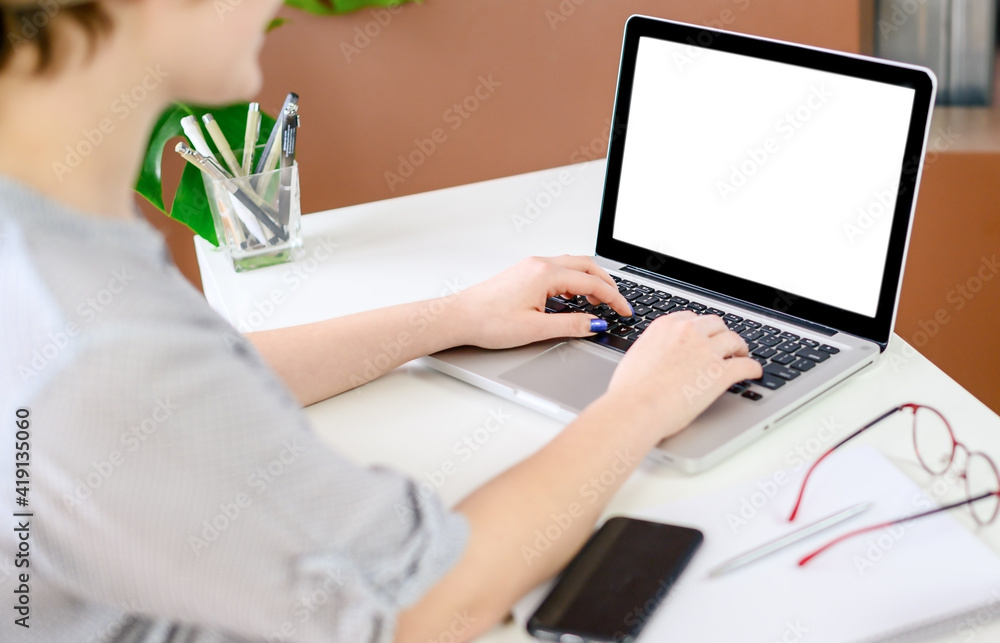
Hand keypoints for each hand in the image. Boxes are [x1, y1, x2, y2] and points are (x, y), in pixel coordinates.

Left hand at [453, 255, 632, 349]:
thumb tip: (595, 323)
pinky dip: (574, 280)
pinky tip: (573, 297)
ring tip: (599, 301)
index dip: (613, 298)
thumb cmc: (488, 321)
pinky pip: (558, 269)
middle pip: (587, 266)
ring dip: (590, 280)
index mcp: (545, 274)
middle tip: (618, 304)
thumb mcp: (535, 329)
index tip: (624, 312)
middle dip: (607, 284)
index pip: (592, 283)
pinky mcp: (524, 272)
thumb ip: (570, 324)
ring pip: (573, 265)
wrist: (458, 316)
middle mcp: (539, 264)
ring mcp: (531, 266)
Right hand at [602, 311, 762, 441]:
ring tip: (741, 355)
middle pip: (716, 324)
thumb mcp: (636, 357)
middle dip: (721, 334)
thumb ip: (652, 349)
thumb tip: (657, 356)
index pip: (691, 318)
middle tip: (725, 345)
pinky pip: (746, 365)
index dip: (701, 328)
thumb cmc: (630, 390)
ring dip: (740, 347)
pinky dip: (753, 368)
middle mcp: (688, 332)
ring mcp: (706, 351)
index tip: (704, 336)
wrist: (636, 407)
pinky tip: (754, 372)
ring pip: (733, 340)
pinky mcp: (720, 373)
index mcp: (666, 327)